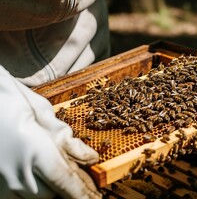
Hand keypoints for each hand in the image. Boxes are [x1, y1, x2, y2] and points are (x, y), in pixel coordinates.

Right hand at [0, 66, 100, 197]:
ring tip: (47, 168)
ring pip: (34, 197)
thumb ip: (64, 136)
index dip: (84, 194)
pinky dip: (28, 187)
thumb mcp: (38, 109)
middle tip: (71, 172)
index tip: (96, 198)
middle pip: (52, 194)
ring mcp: (1, 181)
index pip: (67, 183)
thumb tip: (89, 157)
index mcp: (35, 152)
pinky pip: (16, 195)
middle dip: (64, 186)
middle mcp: (17, 172)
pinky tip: (29, 172)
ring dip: (46, 187)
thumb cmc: (4, 97)